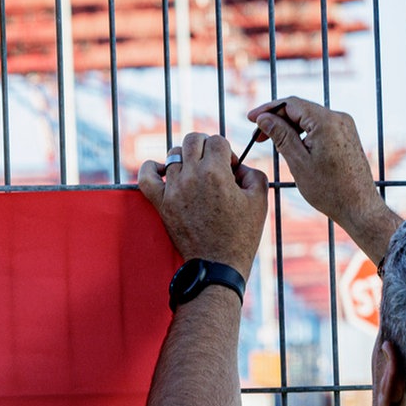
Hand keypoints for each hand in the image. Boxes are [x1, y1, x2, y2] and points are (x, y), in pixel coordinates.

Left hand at [138, 132, 268, 273]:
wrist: (218, 265)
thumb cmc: (241, 235)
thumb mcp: (259, 199)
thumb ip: (252, 172)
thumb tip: (237, 166)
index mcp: (216, 173)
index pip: (217, 140)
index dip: (227, 151)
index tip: (231, 169)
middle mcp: (191, 177)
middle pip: (193, 140)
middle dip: (206, 147)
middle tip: (214, 165)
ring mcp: (173, 190)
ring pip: (173, 154)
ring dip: (187, 158)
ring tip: (196, 173)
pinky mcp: (161, 204)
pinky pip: (145, 176)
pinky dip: (151, 168)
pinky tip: (163, 171)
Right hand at [245, 96, 390, 240]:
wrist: (359, 206)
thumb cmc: (329, 190)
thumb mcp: (298, 162)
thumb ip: (280, 135)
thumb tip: (264, 118)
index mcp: (326, 121)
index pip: (290, 104)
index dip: (268, 109)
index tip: (250, 119)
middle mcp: (338, 117)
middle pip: (300, 108)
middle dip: (276, 118)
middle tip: (257, 135)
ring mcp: (344, 125)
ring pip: (309, 117)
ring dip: (288, 126)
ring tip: (271, 141)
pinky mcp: (346, 135)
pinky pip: (319, 126)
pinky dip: (302, 132)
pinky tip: (291, 145)